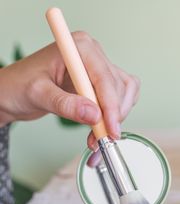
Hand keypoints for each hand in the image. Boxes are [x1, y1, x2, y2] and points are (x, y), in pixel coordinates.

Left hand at [0, 31, 139, 148]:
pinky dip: (114, 118)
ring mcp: (99, 69)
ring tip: (97, 137)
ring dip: (116, 119)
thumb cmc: (19, 85)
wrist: (14, 92)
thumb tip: (93, 115)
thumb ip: (65, 104)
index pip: (105, 78)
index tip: (111, 129)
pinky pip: (120, 100)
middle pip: (119, 88)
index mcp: (80, 47)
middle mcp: (94, 55)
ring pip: (124, 95)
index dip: (112, 106)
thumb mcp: (38, 94)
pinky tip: (99, 130)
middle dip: (113, 116)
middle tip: (102, 138)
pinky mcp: (101, 84)